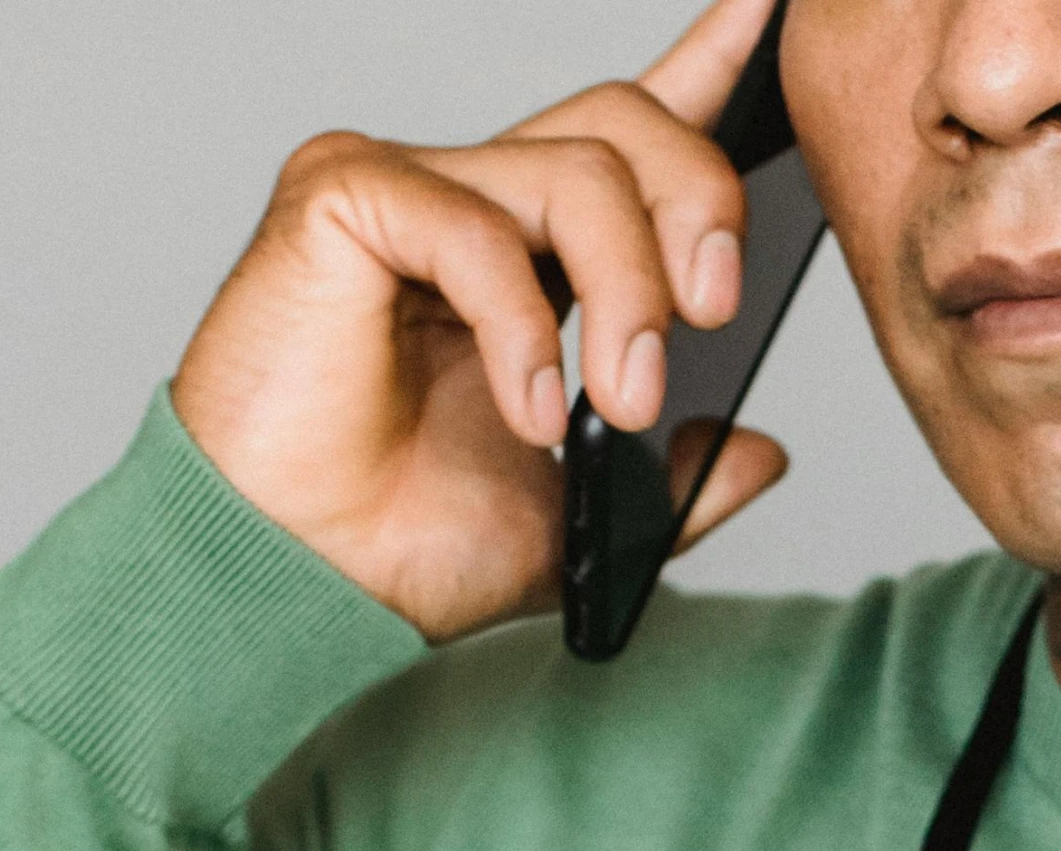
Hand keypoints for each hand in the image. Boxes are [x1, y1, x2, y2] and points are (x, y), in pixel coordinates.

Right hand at [172, 0, 790, 643]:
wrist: (292, 584)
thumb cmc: (392, 548)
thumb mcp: (576, 523)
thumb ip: (671, 484)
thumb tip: (762, 455)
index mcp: (523, 258)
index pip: (622, 136)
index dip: (703, 67)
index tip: (768, 19)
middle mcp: (466, 204)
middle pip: (623, 129)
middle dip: (697, 211)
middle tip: (711, 316)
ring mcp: (402, 189)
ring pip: (574, 172)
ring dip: (626, 289)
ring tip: (617, 405)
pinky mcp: (341, 200)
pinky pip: (475, 225)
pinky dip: (520, 323)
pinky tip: (526, 409)